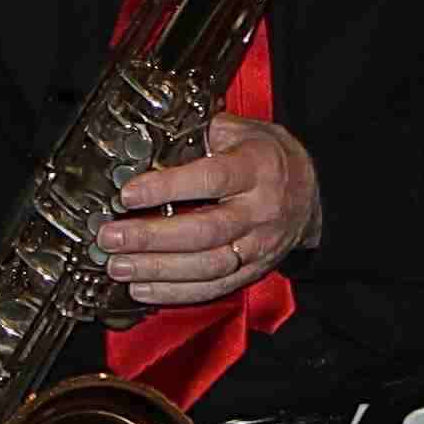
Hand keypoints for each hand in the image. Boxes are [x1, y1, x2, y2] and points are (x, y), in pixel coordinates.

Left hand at [101, 116, 320, 305]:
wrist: (312, 192)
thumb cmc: (268, 158)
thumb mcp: (242, 131)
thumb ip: (201, 135)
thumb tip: (151, 142)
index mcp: (256, 169)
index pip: (210, 180)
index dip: (167, 188)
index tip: (128, 194)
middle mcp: (259, 211)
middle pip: (204, 231)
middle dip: (152, 238)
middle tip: (112, 238)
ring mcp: (258, 245)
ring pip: (207, 266)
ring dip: (158, 270)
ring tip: (119, 266)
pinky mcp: (253, 270)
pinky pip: (214, 287)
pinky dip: (177, 292)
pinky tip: (144, 288)